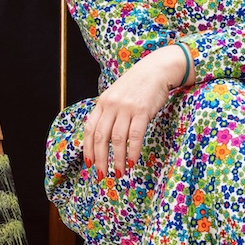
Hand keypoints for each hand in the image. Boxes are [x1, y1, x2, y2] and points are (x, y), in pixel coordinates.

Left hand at [82, 45, 185, 180]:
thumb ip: (109, 113)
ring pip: (117, 139)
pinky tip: (131, 162)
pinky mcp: (142, 111)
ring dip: (117, 159)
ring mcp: (126, 108)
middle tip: (102, 174)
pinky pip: (135, 135)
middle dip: (100, 159)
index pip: (90, 129)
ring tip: (118, 172)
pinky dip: (132, 151)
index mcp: (102, 103)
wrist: (156, 70)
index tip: (89, 163)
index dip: (88, 148)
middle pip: (101, 137)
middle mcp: (111, 105)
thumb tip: (103, 138)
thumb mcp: (117, 96)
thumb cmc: (137, 85)